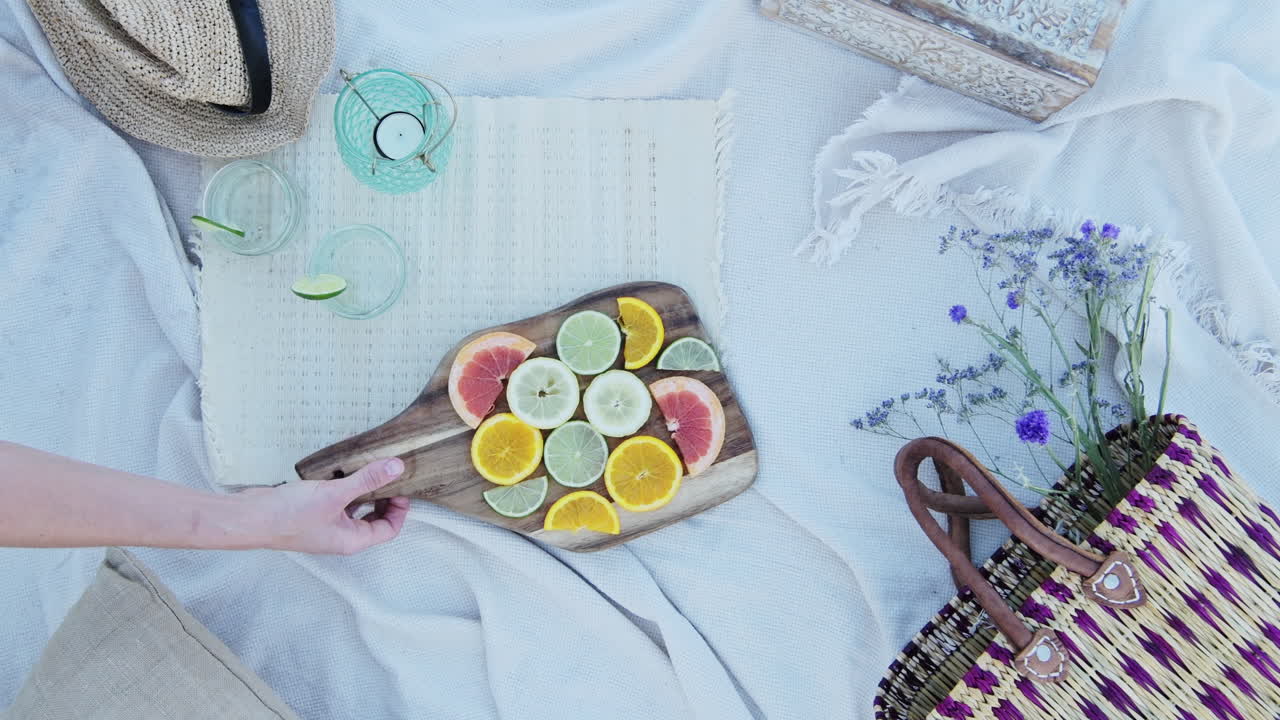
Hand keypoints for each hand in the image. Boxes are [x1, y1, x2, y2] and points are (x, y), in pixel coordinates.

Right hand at [237, 458, 410, 554]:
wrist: (249, 518)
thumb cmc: (289, 515)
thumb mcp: (334, 494)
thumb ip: (367, 480)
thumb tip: (397, 468)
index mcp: (352, 540)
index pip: (389, 530)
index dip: (400, 509)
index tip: (401, 486)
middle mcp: (341, 536)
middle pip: (374, 519)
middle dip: (384, 498)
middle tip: (387, 475)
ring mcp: (326, 526)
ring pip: (354, 508)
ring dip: (363, 490)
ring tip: (367, 469)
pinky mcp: (312, 514)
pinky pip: (337, 501)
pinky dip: (343, 487)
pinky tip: (340, 471)